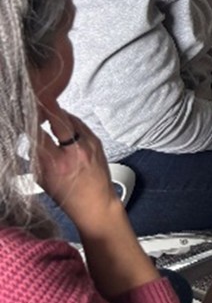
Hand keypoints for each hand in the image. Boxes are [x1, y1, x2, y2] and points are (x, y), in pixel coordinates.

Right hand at [35, 111, 119, 230]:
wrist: (95, 202)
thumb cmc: (67, 195)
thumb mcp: (42, 179)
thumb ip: (35, 157)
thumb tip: (28, 136)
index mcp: (54, 164)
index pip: (37, 134)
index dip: (29, 122)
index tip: (23, 116)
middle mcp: (72, 151)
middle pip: (57, 119)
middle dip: (45, 107)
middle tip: (36, 100)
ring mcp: (87, 144)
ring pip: (70, 118)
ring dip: (57, 113)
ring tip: (47, 111)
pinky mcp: (97, 141)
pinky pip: (80, 124)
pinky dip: (69, 121)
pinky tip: (62, 121)